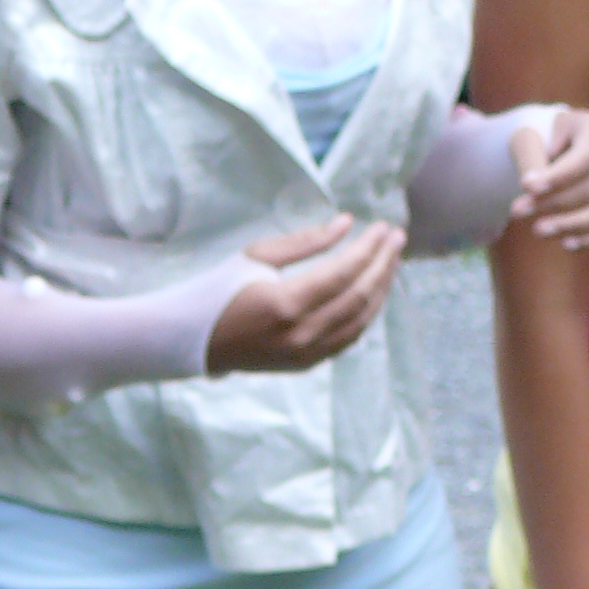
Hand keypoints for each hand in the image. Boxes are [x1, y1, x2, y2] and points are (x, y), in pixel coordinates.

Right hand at [206, 214, 405, 374]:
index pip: (344, 273)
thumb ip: (306, 241)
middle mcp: (302, 335)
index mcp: (285, 303)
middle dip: (384, 264)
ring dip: (381, 288)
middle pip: (360, 296)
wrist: (192, 339)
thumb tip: (347, 223)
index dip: (369, 248)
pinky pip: (349, 337)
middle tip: (397, 238)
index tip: (383, 227)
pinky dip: (366, 312)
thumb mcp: (256, 255)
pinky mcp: (307, 364)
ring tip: (390, 261)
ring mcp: (306, 355)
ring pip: (361, 320)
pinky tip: (372, 289)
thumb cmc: (218, 289)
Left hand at [506, 108, 588, 248]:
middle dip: (552, 203)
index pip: (584, 159)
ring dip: (569, 225)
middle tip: (516, 210)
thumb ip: (530, 159)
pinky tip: (565, 243)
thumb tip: (532, 189)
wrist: (545, 146)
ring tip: (537, 230)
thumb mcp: (527, 137)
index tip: (526, 186)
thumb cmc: (537, 137)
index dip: (558, 177)